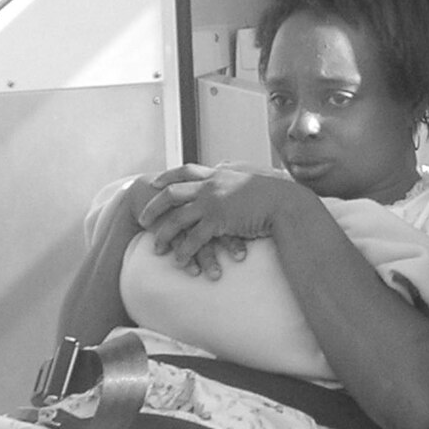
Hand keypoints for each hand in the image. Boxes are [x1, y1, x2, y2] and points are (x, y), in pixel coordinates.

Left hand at [139, 165, 295, 273]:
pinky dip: (185, 250)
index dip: (167, 177)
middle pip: (171, 193)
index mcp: (217, 175)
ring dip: (164, 234)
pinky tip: (179, 260)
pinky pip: (194, 238)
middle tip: (143, 220)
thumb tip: (227, 168)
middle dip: (154, 207)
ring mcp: (213, 203)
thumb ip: (234, 173)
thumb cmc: (274, 194)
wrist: (285, 203)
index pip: (184, 170)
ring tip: (157, 248)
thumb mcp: (250, 177)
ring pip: (178, 218)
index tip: (155, 184)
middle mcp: (210, 185)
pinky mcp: (218, 221)